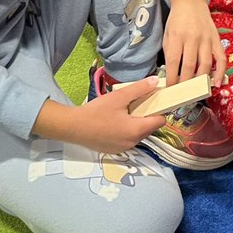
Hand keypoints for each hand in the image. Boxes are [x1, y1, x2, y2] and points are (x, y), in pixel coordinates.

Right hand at [35, 77, 167, 153]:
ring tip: (124, 112)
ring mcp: (123, 149)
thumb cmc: (96, 112)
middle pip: (149, 128)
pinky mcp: (114, 151)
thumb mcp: (119, 97)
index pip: (160, 122)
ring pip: (138, 134)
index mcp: (137, 130)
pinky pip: (127, 139)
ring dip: (136, 124)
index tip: (154, 102)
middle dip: (146, 116)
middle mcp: (133, 143)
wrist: (72, 128)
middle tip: (136, 104)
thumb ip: (139, 89)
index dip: (160, 111)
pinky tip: (114, 122)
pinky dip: (126, 131)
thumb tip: (156, 81)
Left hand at [162, 0, 224, 86]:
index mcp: (177, 36)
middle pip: (190, 66)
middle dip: (186, 83)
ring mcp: (207, 39)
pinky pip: (221, 59)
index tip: (170, 89)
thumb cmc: (177, 20)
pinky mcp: (217, 40)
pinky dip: (220, 72)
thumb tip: (173, 73)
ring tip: (196, 91)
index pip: (174, 62)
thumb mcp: (168, 34)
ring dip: (201, 80)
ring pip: (206, 64)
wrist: (191, 2)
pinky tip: (216, 83)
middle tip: (183, 94)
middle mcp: (193, 38)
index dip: (172, 78)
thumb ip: (170, 53)